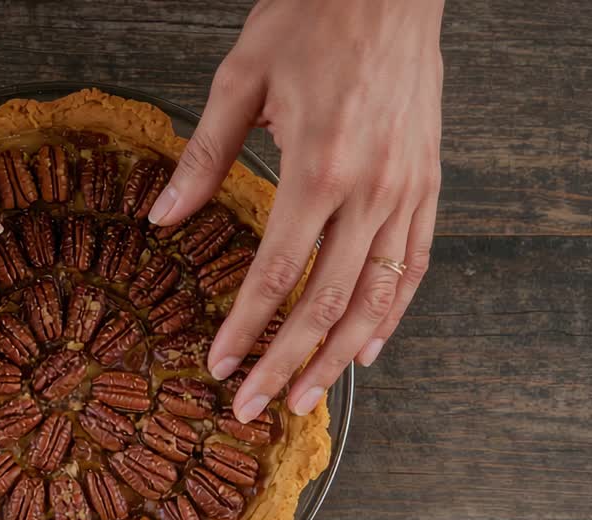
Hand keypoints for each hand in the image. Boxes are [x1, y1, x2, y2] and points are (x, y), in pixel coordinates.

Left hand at [150, 0, 443, 421]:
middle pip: (325, 304)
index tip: (219, 367)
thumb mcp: (240, 79)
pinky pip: (414, 263)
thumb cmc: (312, 18)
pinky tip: (370, 347)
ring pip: (376, 298)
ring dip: (339, 357)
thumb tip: (163, 219)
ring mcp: (407, 190)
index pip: (276, 275)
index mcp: (317, 166)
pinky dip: (393, 312)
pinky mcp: (429, 182)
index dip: (245, 329)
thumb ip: (204, 158)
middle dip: (286, 364)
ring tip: (307, 398)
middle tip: (254, 408)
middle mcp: (369, 189)